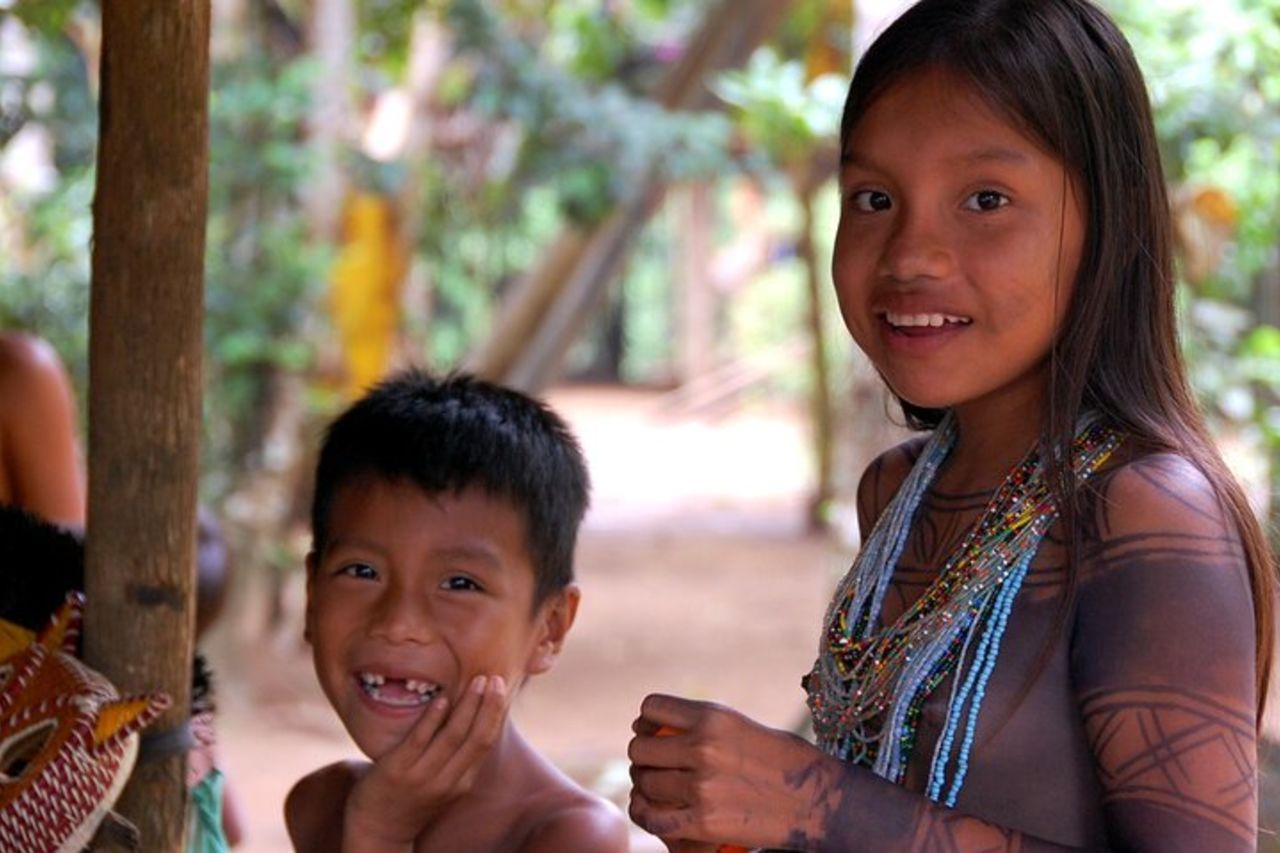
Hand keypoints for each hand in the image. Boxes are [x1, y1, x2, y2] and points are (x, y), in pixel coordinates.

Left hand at [343, 675, 508, 851]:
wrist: (377, 831)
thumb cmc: (412, 799)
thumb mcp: (444, 783)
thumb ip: (458, 757)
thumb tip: (474, 717)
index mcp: (462, 783)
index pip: (486, 743)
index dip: (496, 714)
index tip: (501, 687)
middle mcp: (446, 782)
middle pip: (476, 739)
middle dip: (489, 707)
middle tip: (496, 678)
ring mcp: (421, 777)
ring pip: (451, 737)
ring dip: (467, 707)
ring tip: (477, 681)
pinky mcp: (396, 771)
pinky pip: (418, 741)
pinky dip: (432, 719)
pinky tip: (442, 699)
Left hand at [628, 694, 833, 850]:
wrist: (816, 800)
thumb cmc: (781, 760)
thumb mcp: (740, 725)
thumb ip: (700, 725)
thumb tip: (654, 727)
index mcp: (713, 716)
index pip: (651, 708)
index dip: (646, 721)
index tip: (651, 732)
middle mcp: (703, 747)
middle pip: (640, 748)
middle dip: (643, 757)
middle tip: (653, 765)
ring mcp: (702, 787)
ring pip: (645, 783)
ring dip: (646, 786)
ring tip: (655, 788)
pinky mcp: (703, 822)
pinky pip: (654, 818)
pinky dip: (646, 815)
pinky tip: (649, 810)